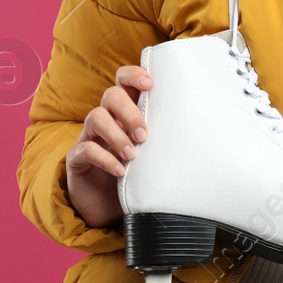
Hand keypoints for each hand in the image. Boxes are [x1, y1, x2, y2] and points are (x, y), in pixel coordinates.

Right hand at [64, 64, 152, 229]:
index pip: (123, 79)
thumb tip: (205, 129)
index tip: (150, 83)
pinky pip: (86, 149)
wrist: (110, 207)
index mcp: (125, 110)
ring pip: (95, 117)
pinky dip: (105, 158)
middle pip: (110, 95)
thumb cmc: (139, 173)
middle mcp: (106, 118)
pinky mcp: (77, 158)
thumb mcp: (156, 151)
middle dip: (129, 111)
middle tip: (144, 135)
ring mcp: (89, 136)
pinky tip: (121, 170)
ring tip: (133, 155)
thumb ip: (168, 136)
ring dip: (117, 134)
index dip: (134, 75)